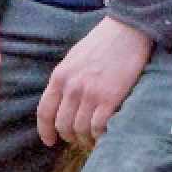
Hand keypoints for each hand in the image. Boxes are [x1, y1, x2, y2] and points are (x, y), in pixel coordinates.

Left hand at [37, 17, 154, 148]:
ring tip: (93, 140)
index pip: (44, 111)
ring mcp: (90, 94)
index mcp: (59, 76)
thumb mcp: (74, 58)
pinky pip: (98, 127)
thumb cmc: (102, 42)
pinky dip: (100, 136)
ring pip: (80, 129)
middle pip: (62, 124)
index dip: (45, 130)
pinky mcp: (110, 98)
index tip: (50, 141)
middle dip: (68, 136)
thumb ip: (65, 79)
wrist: (127, 30)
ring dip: (85, 139)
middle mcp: (71, 87)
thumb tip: (62, 100)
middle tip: (77, 139)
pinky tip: (105, 134)